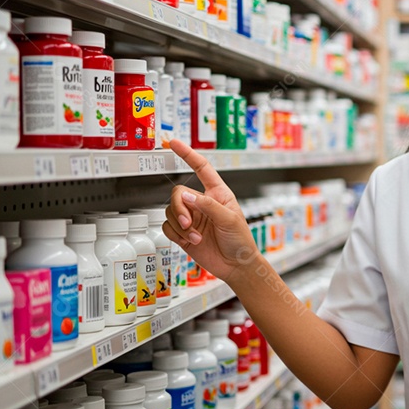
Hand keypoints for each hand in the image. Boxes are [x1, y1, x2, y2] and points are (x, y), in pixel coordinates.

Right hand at [163, 139, 258, 282]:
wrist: (236, 265)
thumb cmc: (240, 240)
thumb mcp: (229, 219)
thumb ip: (208, 206)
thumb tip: (186, 196)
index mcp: (218, 193)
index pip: (201, 168)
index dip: (188, 154)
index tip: (173, 143)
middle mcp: (202, 202)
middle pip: (178, 193)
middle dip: (179, 208)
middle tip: (190, 223)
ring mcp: (192, 217)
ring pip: (170, 210)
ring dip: (180, 225)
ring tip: (196, 237)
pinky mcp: (183, 233)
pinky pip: (167, 227)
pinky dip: (176, 234)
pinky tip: (190, 242)